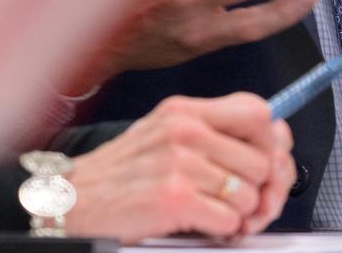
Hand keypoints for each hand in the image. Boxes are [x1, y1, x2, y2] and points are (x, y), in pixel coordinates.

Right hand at [64, 93, 294, 240]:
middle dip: (264, 188)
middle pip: (263, 157)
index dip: (273, 141)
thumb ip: (211, 134)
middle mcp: (184, 129)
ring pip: (249, 192)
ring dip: (240, 213)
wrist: (68, 201)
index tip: (270, 160)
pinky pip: (228, 218)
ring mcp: (178, 162)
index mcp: (185, 111)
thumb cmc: (119, 174)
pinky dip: (223, 230)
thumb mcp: (164, 135)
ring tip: (219, 215)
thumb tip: (273, 142)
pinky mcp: (172, 197)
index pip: (257, 111)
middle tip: (248, 203)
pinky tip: (205, 227)